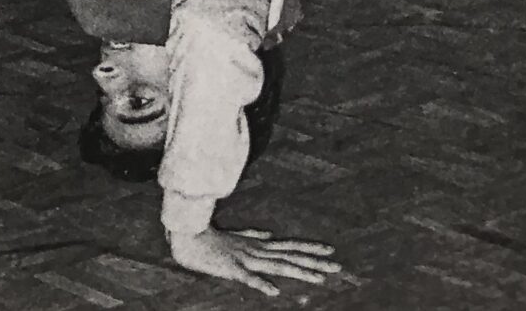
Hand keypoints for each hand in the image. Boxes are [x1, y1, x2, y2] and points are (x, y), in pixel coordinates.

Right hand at [167, 228, 341, 297]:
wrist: (186, 235)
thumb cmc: (209, 238)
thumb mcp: (235, 237)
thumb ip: (253, 235)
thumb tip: (270, 234)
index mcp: (258, 245)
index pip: (289, 246)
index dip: (310, 247)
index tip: (330, 250)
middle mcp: (256, 251)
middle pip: (290, 256)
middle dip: (314, 262)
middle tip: (338, 266)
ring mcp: (245, 259)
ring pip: (276, 266)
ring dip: (298, 272)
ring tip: (319, 278)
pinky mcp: (231, 268)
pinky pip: (248, 278)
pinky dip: (261, 283)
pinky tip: (274, 291)